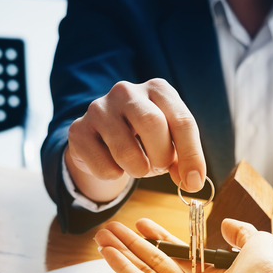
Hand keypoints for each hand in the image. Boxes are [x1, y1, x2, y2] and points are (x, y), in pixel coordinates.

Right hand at [66, 79, 205, 201]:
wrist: (102, 140)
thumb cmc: (144, 140)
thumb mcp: (170, 144)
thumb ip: (183, 161)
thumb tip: (192, 182)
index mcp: (158, 89)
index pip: (182, 120)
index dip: (191, 155)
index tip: (193, 182)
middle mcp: (127, 92)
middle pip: (153, 125)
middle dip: (161, 157)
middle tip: (159, 168)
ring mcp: (99, 108)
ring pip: (126, 150)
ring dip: (138, 170)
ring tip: (138, 166)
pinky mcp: (79, 130)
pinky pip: (104, 166)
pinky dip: (115, 175)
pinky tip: (114, 164)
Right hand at [94, 218, 272, 272]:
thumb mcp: (257, 242)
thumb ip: (241, 231)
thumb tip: (227, 223)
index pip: (177, 253)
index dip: (159, 237)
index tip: (143, 223)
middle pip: (155, 261)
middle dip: (132, 244)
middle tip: (112, 228)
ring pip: (143, 272)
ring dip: (121, 254)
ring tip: (102, 237)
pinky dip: (123, 269)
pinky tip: (109, 254)